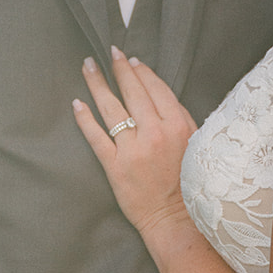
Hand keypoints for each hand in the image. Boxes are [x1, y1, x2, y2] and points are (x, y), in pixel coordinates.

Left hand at [73, 46, 196, 237]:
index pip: (156, 89)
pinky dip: (85, 119)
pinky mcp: (115, 166)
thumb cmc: (189, 184)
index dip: (142, 72)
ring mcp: (132, 149)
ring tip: (87, 66)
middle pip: (132, 93)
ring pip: (111, 109)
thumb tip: (161, 95)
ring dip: (97, 84)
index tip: (132, 61)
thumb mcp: (195, 146)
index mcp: (177, 126)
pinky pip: (96, 136)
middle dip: (119, 69)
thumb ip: (181, 119)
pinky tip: (77, 103)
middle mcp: (154, 133)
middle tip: (109, 53)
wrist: (176, 219)